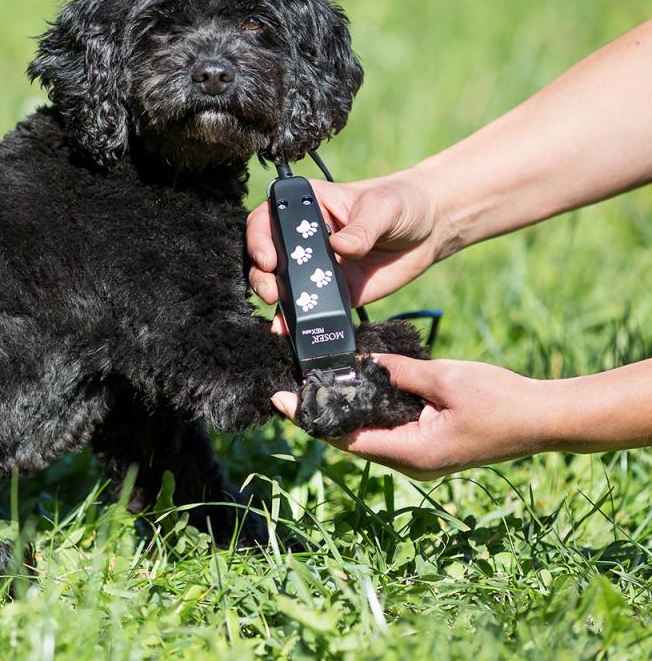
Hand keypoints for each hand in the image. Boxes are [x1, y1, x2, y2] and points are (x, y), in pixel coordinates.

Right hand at [246, 174, 441, 306]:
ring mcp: (314, 266)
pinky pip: (309, 307)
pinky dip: (297, 320)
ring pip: (281, 283)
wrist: (429, 231)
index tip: (268, 259)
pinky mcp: (331, 291)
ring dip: (274, 298)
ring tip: (278, 309)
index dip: (259, 238)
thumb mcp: (383, 208)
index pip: (268, 218)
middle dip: (262, 275)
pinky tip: (289, 329)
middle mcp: (303, 236)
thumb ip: (362, 228)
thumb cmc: (402, 204)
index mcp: (307, 205)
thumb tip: (340, 248)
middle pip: (267, 255)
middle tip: (271, 290)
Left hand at [270, 354, 553, 478]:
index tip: (279, 400)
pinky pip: (389, 431)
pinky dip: (369, 412)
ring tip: (313, 386)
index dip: (311, 419)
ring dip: (344, 413)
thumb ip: (399, 371)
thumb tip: (360, 362)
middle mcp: (411, 463)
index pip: (345, 439)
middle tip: (289, 387)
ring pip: (369, 436)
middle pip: (352, 440)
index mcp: (412, 453)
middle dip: (321, 415)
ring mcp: (421, 459)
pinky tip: (356, 390)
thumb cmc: (501, 400)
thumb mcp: (444, 378)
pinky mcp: (431, 448)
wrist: (545, 418)